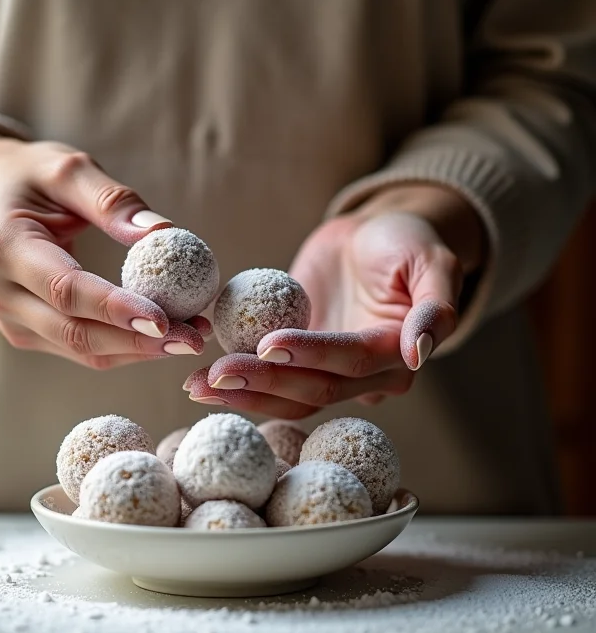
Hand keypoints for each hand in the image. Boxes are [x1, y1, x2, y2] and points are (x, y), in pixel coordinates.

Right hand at [0, 130, 209, 368]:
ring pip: (81, 349)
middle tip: (193, 338)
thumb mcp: (68, 168)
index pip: (64, 288)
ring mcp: (10, 319)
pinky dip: (125, 346)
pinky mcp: (26, 332)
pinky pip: (81, 348)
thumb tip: (162, 232)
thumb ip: (112, 200)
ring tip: (191, 336)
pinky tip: (163, 334)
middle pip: (74, 331)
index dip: (114, 308)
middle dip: (138, 341)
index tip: (165, 319)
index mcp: (2, 245)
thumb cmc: (32, 177)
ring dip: (139, 349)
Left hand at [185, 185, 483, 417]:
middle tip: (214, 375)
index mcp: (397, 357)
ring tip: (196, 386)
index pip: (350, 361)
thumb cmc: (407, 242)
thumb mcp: (433, 262)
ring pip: (286, 396)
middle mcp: (365, 378)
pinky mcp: (300, 363)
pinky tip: (202, 379)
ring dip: (242, 393)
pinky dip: (239, 382)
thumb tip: (420, 354)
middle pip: (312, 388)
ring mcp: (329, 374)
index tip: (267, 344)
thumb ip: (436, 308)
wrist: (373, 236)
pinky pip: (270, 380)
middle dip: (263, 383)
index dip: (311, 354)